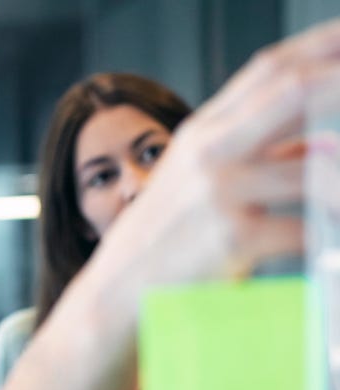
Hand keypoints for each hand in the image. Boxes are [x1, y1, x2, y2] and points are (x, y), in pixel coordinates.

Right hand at [0, 18, 339, 389]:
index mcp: (199, 134)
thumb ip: (250, 159)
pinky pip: (307, 232)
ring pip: (318, 170)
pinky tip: (329, 243)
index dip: (323, 47)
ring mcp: (218, 195)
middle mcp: (207, 154)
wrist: (115, 299)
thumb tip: (319, 143)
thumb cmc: (158, 246)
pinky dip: (329, 235)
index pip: (269, 69)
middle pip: (295, 92)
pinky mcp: (233, 240)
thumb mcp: (192, 187)